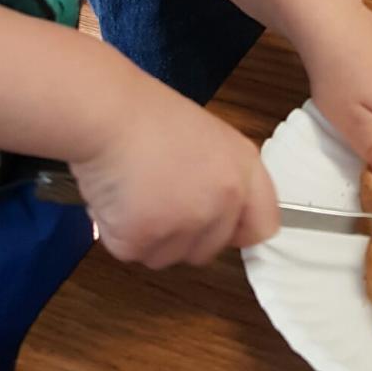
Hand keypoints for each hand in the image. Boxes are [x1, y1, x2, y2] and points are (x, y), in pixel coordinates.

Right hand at [69, 69, 278, 267]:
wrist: (108, 113)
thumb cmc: (149, 115)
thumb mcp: (208, 137)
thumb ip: (223, 178)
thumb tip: (219, 217)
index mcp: (243, 172)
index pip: (263, 226)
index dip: (238, 229)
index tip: (219, 226)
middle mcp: (222, 204)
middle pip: (209, 250)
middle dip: (184, 235)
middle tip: (158, 197)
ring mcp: (184, 226)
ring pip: (167, 257)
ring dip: (149, 236)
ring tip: (134, 191)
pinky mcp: (143, 241)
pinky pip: (132, 253)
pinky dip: (118, 233)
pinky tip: (116, 197)